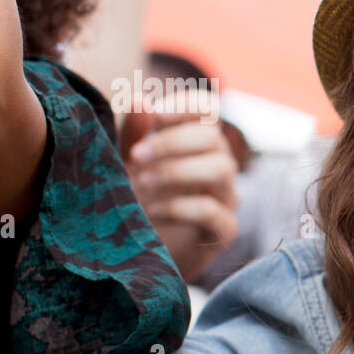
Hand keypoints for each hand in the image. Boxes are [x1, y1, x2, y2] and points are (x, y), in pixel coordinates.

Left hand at [119, 102, 238, 283]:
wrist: (140, 253)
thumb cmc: (135, 199)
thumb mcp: (128, 164)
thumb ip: (134, 133)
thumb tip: (140, 100)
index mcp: (195, 142)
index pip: (208, 109)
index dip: (188, 105)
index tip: (157, 114)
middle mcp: (217, 165)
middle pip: (213, 138)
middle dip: (172, 143)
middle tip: (136, 156)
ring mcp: (225, 197)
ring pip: (220, 170)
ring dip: (178, 171)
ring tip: (143, 183)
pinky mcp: (224, 229)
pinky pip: (213, 211)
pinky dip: (179, 208)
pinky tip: (151, 212)